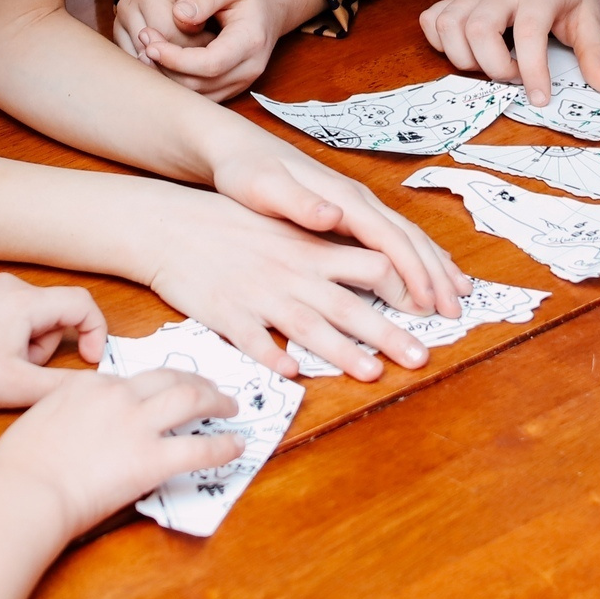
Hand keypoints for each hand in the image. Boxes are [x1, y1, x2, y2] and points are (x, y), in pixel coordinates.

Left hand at [0, 272, 109, 408]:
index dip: (94, 332)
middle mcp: (7, 283)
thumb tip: (91, 383)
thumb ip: (61, 385)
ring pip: (21, 311)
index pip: (82, 304)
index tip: (86, 358)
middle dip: (42, 345)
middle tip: (17, 371)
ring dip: (17, 338)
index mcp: (27, 302)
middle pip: (49, 313)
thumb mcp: (15, 387)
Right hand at [0, 368, 242, 543]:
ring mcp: (137, 425)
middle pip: (170, 377)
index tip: (163, 392)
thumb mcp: (39, 421)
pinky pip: (200, 448)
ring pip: (192, 399)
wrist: (23, 493)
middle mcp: (118, 395)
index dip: (155, 385)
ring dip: (217, 401)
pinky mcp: (152, 459)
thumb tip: (78, 427)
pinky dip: (224, 446)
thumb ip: (68, 415)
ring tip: (231, 408)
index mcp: (89, 384)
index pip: (132, 379)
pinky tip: (236, 446)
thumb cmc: (19, 467)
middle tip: (210, 389)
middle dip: (196, 380)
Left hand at [115, 0, 321, 102]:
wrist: (272, 4)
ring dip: (169, 78)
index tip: (151, 41)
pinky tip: (161, 63)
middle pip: (201, 83)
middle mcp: (250, 68)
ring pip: (199, 94)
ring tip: (147, 51)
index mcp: (251, 41)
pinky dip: (178, 84)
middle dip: (166, 68)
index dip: (176, 57)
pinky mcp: (232, 86)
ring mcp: (242, 81)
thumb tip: (179, 15)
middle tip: (143, 41)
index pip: (210, 63)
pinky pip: (201, 95)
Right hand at [142, 179, 458, 382]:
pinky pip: (251, 339)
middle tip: (421, 358)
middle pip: (349, 305)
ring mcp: (259, 294)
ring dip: (341, 351)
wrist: (170, 226)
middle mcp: (293, 272)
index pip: (371, 265)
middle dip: (387, 333)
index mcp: (311, 250)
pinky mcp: (225, 313)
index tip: (429, 311)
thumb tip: (374, 263)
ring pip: (307, 326)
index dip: (403, 288)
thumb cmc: (231, 226)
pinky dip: (271, 354)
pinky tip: (292, 372)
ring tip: (372, 373)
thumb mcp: (284, 225)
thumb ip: (326, 247)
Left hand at [201, 122, 470, 321]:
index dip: (413, 271)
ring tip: (457, 294)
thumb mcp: (263, 188)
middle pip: (409, 238)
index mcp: (343, 198)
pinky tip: (428, 272)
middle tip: (456, 309)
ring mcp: (357, 204)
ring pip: (408, 236)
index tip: (428, 303)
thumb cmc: (247, 171)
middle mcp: (358, 200)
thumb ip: (300, 203)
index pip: (390, 238)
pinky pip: (394, 236)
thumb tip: (335, 215)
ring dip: (435, 265)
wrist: (237, 148)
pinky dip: (419, 256)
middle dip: (435, 273)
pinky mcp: (350, 211)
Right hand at [420, 0, 599, 106]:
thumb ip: (595, 52)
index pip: (529, 32)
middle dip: (493, 66)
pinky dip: (440, 43)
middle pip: (478, 29)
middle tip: (513, 74)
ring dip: (464, 58)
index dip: (531, 70)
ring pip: (448, 26)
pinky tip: (465, 50)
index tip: (540, 97)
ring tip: (491, 63)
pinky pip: (432, 20)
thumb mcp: (590, 14)